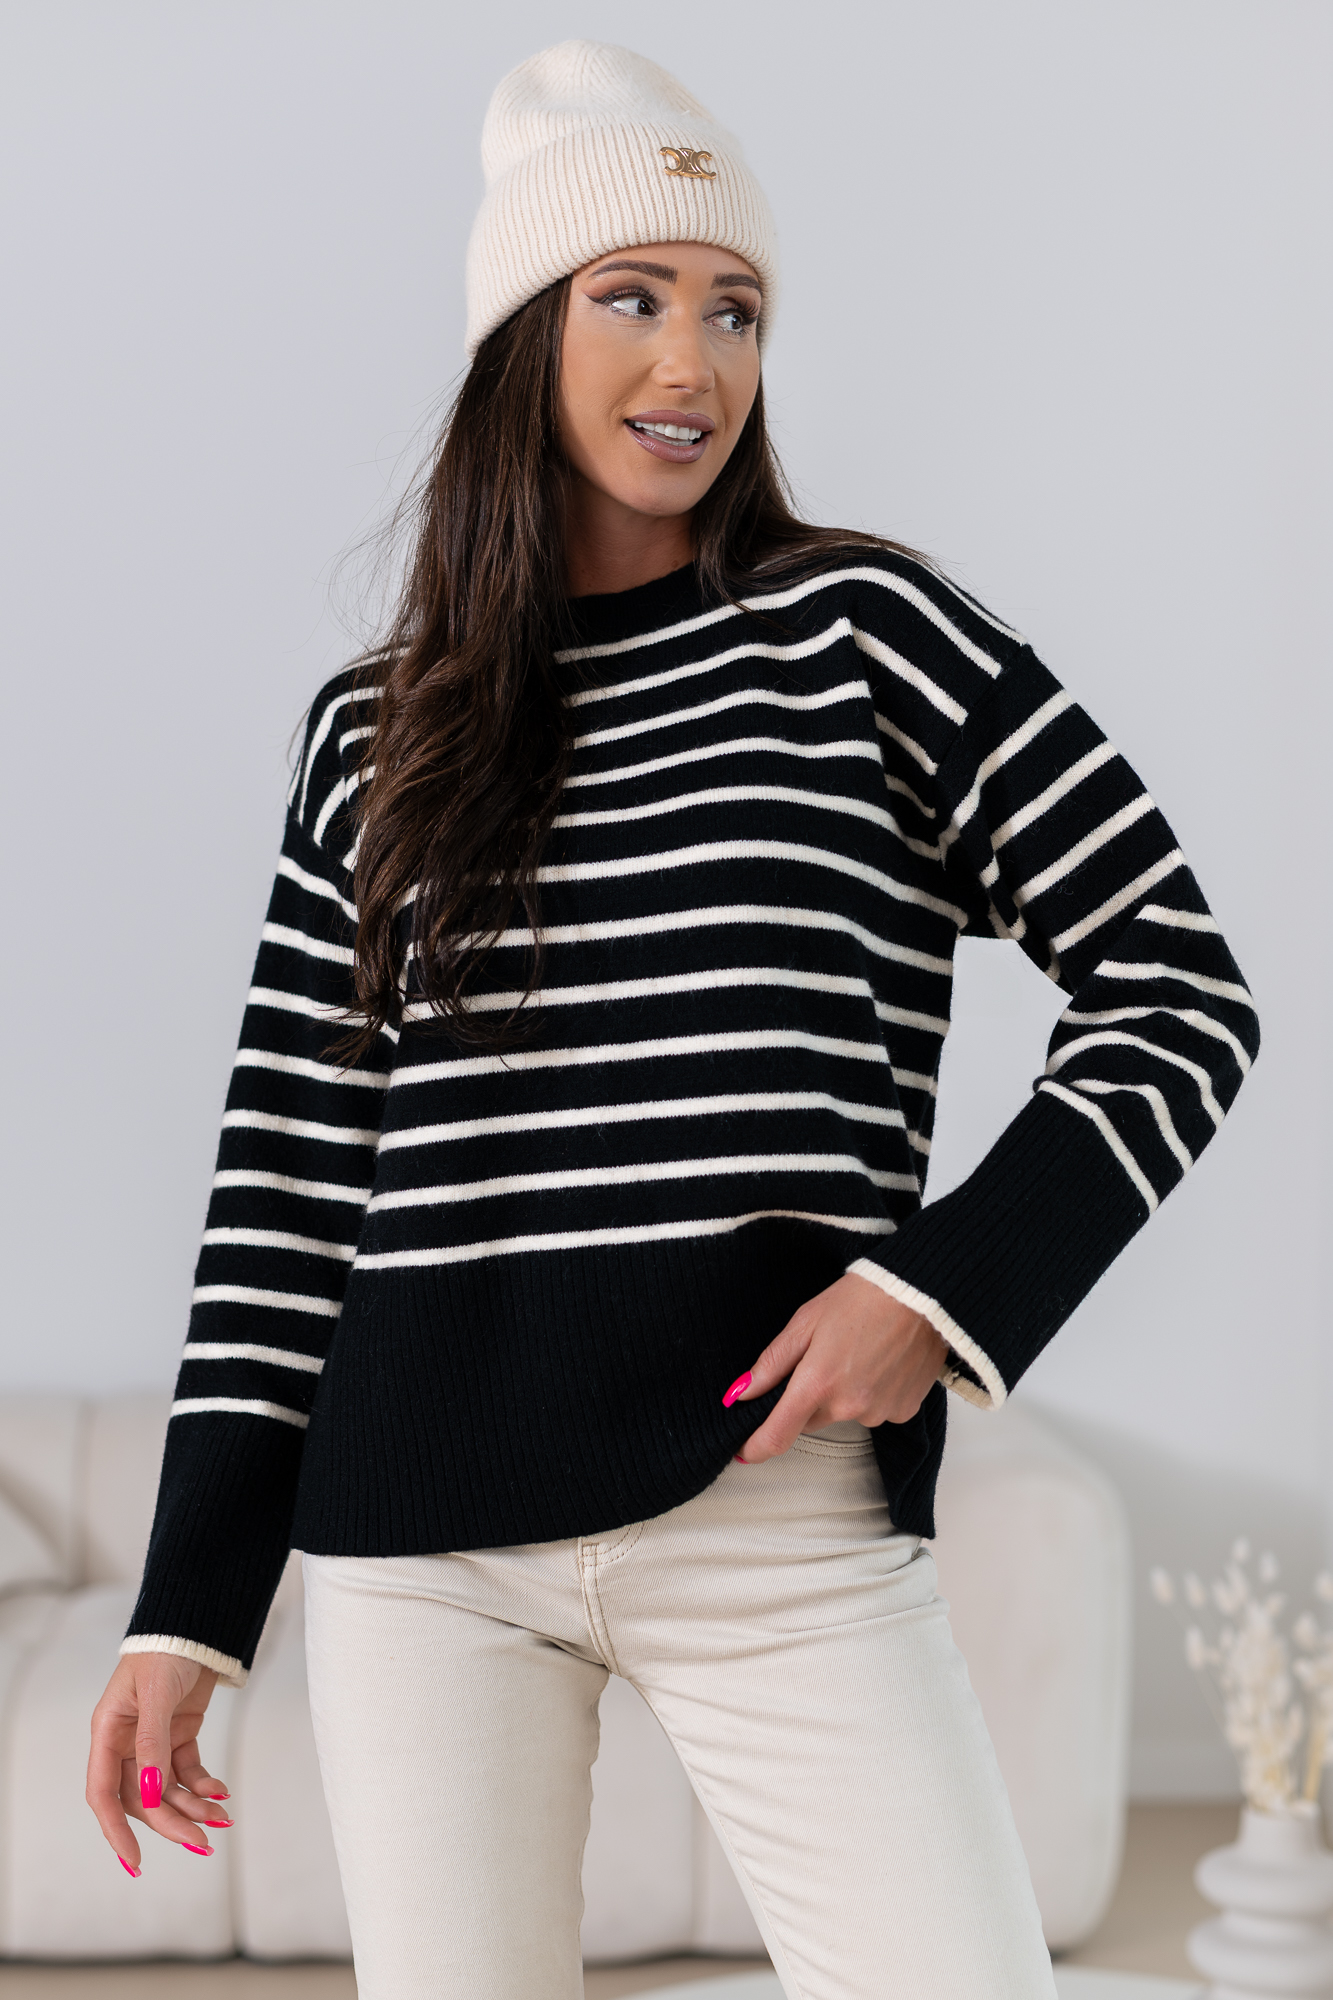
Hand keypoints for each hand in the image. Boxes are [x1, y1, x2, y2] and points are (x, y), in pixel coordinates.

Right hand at [87, 1653, 230, 1874]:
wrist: (196, 1625)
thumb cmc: (165, 1651)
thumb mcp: (155, 1696)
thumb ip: (152, 1744)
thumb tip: (152, 1794)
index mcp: (108, 1733)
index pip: (104, 1794)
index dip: (116, 1830)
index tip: (135, 1861)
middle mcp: (126, 1743)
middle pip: (144, 1798)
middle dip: (171, 1821)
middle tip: (201, 1842)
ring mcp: (154, 1741)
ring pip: (168, 1790)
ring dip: (193, 1807)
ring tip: (221, 1818)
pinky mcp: (179, 1735)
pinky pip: (188, 1772)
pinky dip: (204, 1785)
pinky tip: (221, 1792)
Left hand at [725, 1272, 947, 1463]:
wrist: (920, 1292)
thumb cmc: (861, 1299)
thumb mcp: (805, 1322)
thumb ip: (771, 1364)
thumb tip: (740, 1393)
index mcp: (816, 1383)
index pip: (777, 1435)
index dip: (755, 1448)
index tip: (743, 1451)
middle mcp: (847, 1405)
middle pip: (810, 1420)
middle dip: (808, 1399)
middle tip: (823, 1359)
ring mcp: (878, 1412)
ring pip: (844, 1415)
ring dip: (843, 1395)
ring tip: (859, 1353)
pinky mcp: (903, 1411)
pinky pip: (875, 1412)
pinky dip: (872, 1394)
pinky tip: (881, 1363)